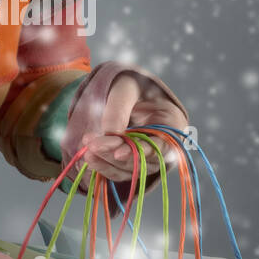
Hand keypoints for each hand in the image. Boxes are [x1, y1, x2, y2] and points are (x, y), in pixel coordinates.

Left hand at [74, 72, 187, 191]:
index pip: (162, 146)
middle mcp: (164, 146)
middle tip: (92, 145)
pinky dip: (101, 169)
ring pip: (128, 170)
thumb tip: (110, 134)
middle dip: (114, 155)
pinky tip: (86, 161)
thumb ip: (119, 108)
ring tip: (85, 150)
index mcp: (172, 124)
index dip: (142, 152)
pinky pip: (117, 172)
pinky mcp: (131, 164)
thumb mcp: (126, 87)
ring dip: (105, 163)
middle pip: (142, 160)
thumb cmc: (131, 85)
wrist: (124, 93)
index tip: (118, 153)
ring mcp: (148, 158)